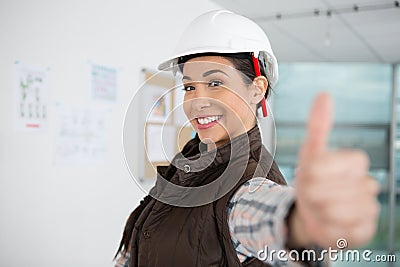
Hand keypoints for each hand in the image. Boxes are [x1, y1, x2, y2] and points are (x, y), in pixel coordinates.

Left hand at [291, 92, 379, 248]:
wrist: (308, 211)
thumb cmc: (311, 179)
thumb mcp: (310, 151)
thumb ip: (319, 125)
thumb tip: (324, 94)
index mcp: (355, 163)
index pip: (338, 163)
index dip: (318, 170)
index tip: (310, 174)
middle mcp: (367, 185)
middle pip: (332, 188)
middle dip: (313, 192)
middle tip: (312, 193)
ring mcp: (369, 209)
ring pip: (339, 210)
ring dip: (319, 210)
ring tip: (319, 207)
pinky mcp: (364, 232)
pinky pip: (345, 230)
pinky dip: (328, 226)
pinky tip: (327, 221)